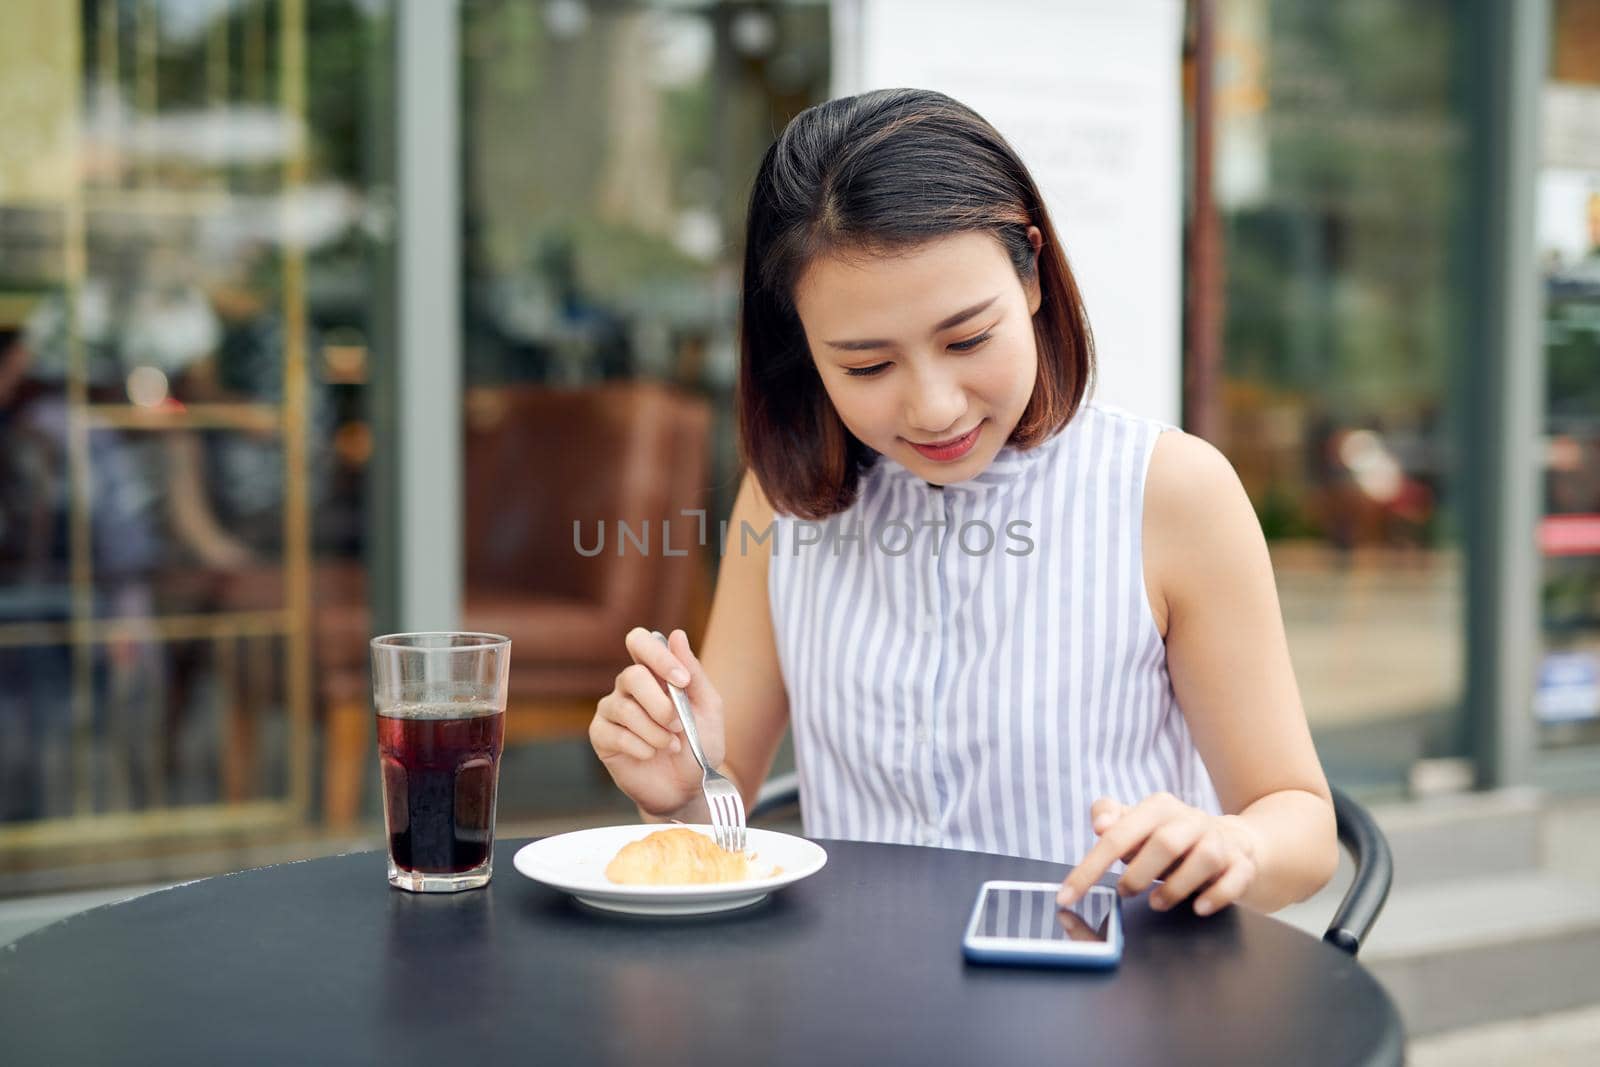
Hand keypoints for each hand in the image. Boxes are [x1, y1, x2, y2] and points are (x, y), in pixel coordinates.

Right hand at [589, 627, 726, 818]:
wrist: (687, 788)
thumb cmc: (699, 744)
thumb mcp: (707, 708)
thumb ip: (693, 673)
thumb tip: (676, 635)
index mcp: (654, 673)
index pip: (639, 641)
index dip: (658, 656)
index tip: (681, 681)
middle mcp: (628, 687)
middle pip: (631, 676)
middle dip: (660, 704)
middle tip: (678, 725)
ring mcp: (612, 710)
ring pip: (624, 708)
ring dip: (654, 731)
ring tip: (671, 746)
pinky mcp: (601, 736)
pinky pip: (614, 733)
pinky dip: (640, 746)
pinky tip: (650, 755)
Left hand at [1057, 792, 1262, 917]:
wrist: (1234, 843)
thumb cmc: (1172, 838)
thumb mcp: (1139, 824)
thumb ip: (1113, 818)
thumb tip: (1100, 823)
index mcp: (1159, 808)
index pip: (1118, 834)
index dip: (1090, 867)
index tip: (1068, 896)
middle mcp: (1191, 820)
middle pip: (1165, 842)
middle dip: (1139, 873)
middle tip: (1125, 892)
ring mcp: (1220, 841)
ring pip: (1204, 858)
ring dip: (1177, 887)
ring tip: (1157, 903)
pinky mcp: (1242, 864)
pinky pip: (1235, 877)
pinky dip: (1217, 895)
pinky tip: (1198, 908)